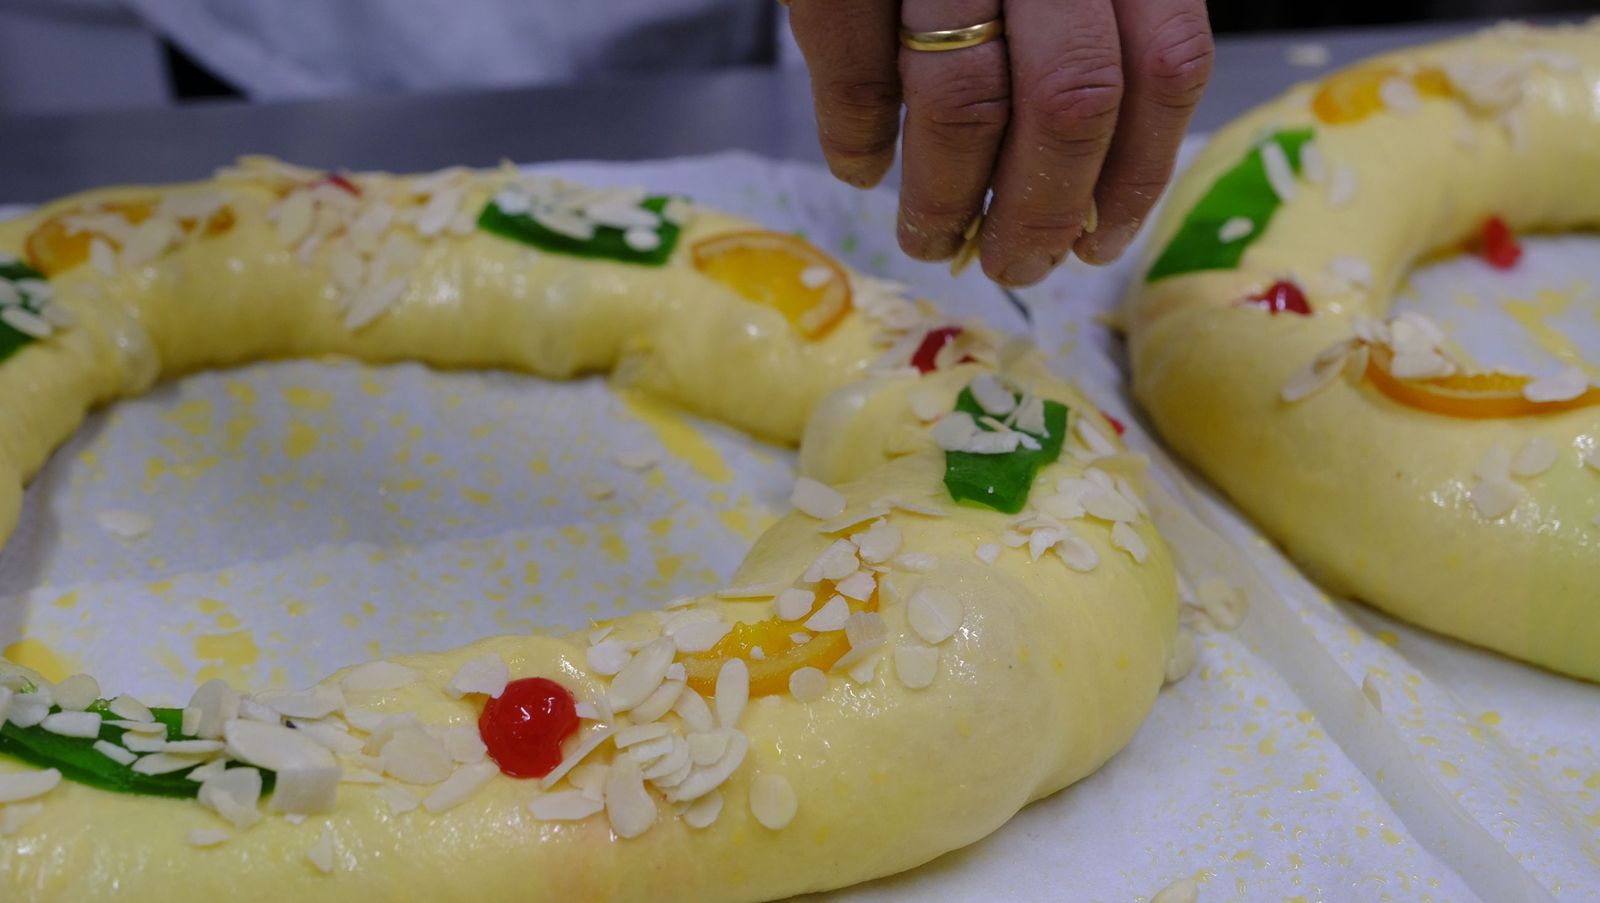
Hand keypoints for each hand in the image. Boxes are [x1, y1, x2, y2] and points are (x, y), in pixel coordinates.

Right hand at [789, 0, 1212, 285]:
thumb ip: (1106, 11)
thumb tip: (1088, 179)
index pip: (1167, 67)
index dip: (1137, 173)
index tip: (1098, 240)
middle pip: (1072, 104)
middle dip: (1039, 212)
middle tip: (1013, 266)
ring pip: (962, 102)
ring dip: (944, 197)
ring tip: (932, 238)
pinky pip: (849, 61)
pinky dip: (853, 134)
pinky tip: (860, 167)